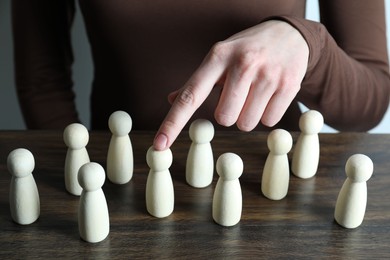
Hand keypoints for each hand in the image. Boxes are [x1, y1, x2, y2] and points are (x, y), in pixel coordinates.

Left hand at [153, 20, 308, 149]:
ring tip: (255, 93)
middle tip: (238, 94)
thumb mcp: (219, 57)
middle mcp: (242, 63)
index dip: (173, 123)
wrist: (289, 34)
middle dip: (228, 113)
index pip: (190, 96)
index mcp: (218, 56)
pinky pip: (269, 121)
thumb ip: (196, 82)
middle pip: (223, 118)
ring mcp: (267, 74)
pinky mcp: (288, 85)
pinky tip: (270, 94)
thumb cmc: (247, 49)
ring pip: (246, 123)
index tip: (159, 145)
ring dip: (247, 115)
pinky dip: (266, 114)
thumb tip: (172, 99)